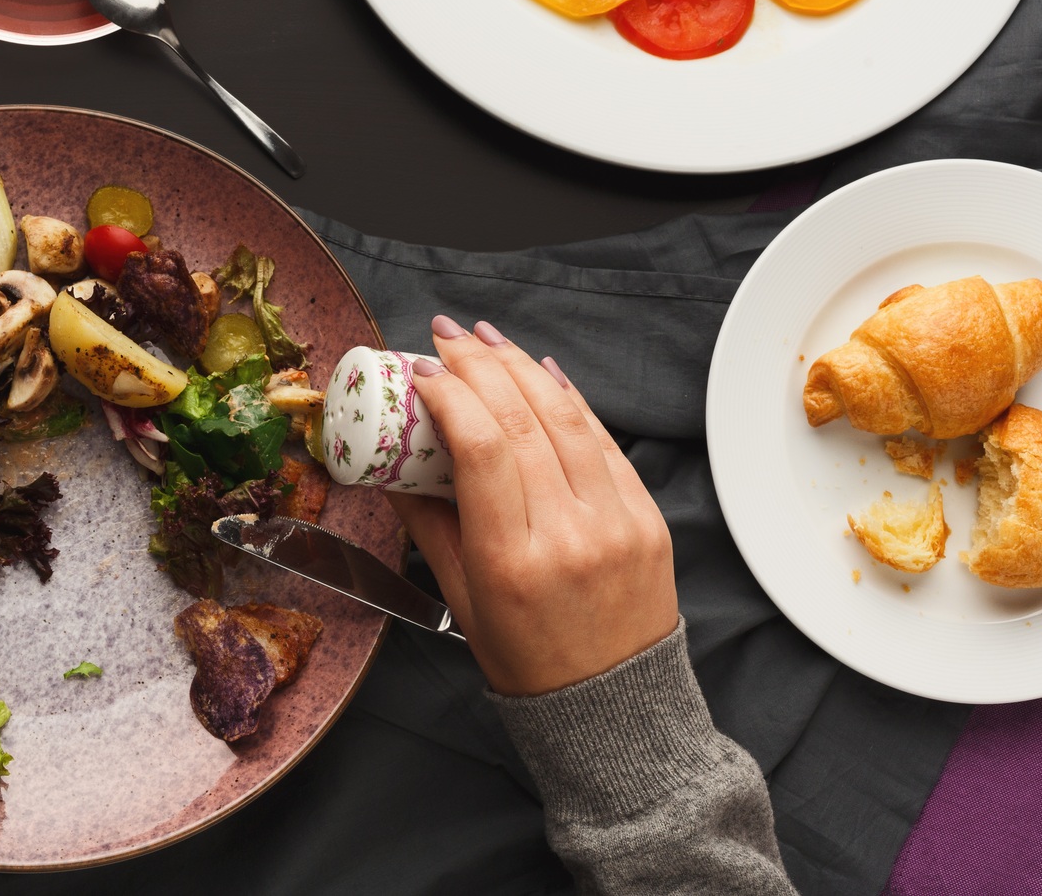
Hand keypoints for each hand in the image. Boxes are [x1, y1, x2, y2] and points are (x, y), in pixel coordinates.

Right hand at [389, 317, 677, 696]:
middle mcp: (569, 535)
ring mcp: (617, 523)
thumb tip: (393, 462)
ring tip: (487, 339)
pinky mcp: (648, 517)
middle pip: (525, 421)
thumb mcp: (461, 596)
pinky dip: (572, 399)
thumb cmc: (527, 657)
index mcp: (512, 561)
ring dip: (523, 368)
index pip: (484, 449)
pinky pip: (605, 441)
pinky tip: (543, 372)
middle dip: (481, 365)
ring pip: (568, 419)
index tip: (422, 369)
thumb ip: (428, 523)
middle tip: (447, 335)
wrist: (615, 706)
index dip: (451, 395)